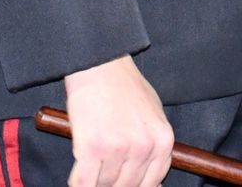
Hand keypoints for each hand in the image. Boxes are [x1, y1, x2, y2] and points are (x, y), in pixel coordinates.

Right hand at [62, 55, 173, 186]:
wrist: (101, 66)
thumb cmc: (125, 88)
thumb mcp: (154, 117)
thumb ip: (155, 149)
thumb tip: (155, 184)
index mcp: (163, 141)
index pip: (151, 183)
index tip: (120, 183)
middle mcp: (145, 147)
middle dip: (112, 183)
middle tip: (103, 169)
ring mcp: (119, 148)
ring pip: (104, 185)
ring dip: (95, 180)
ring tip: (92, 161)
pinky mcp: (93, 148)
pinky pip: (83, 183)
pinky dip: (78, 183)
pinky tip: (78, 174)